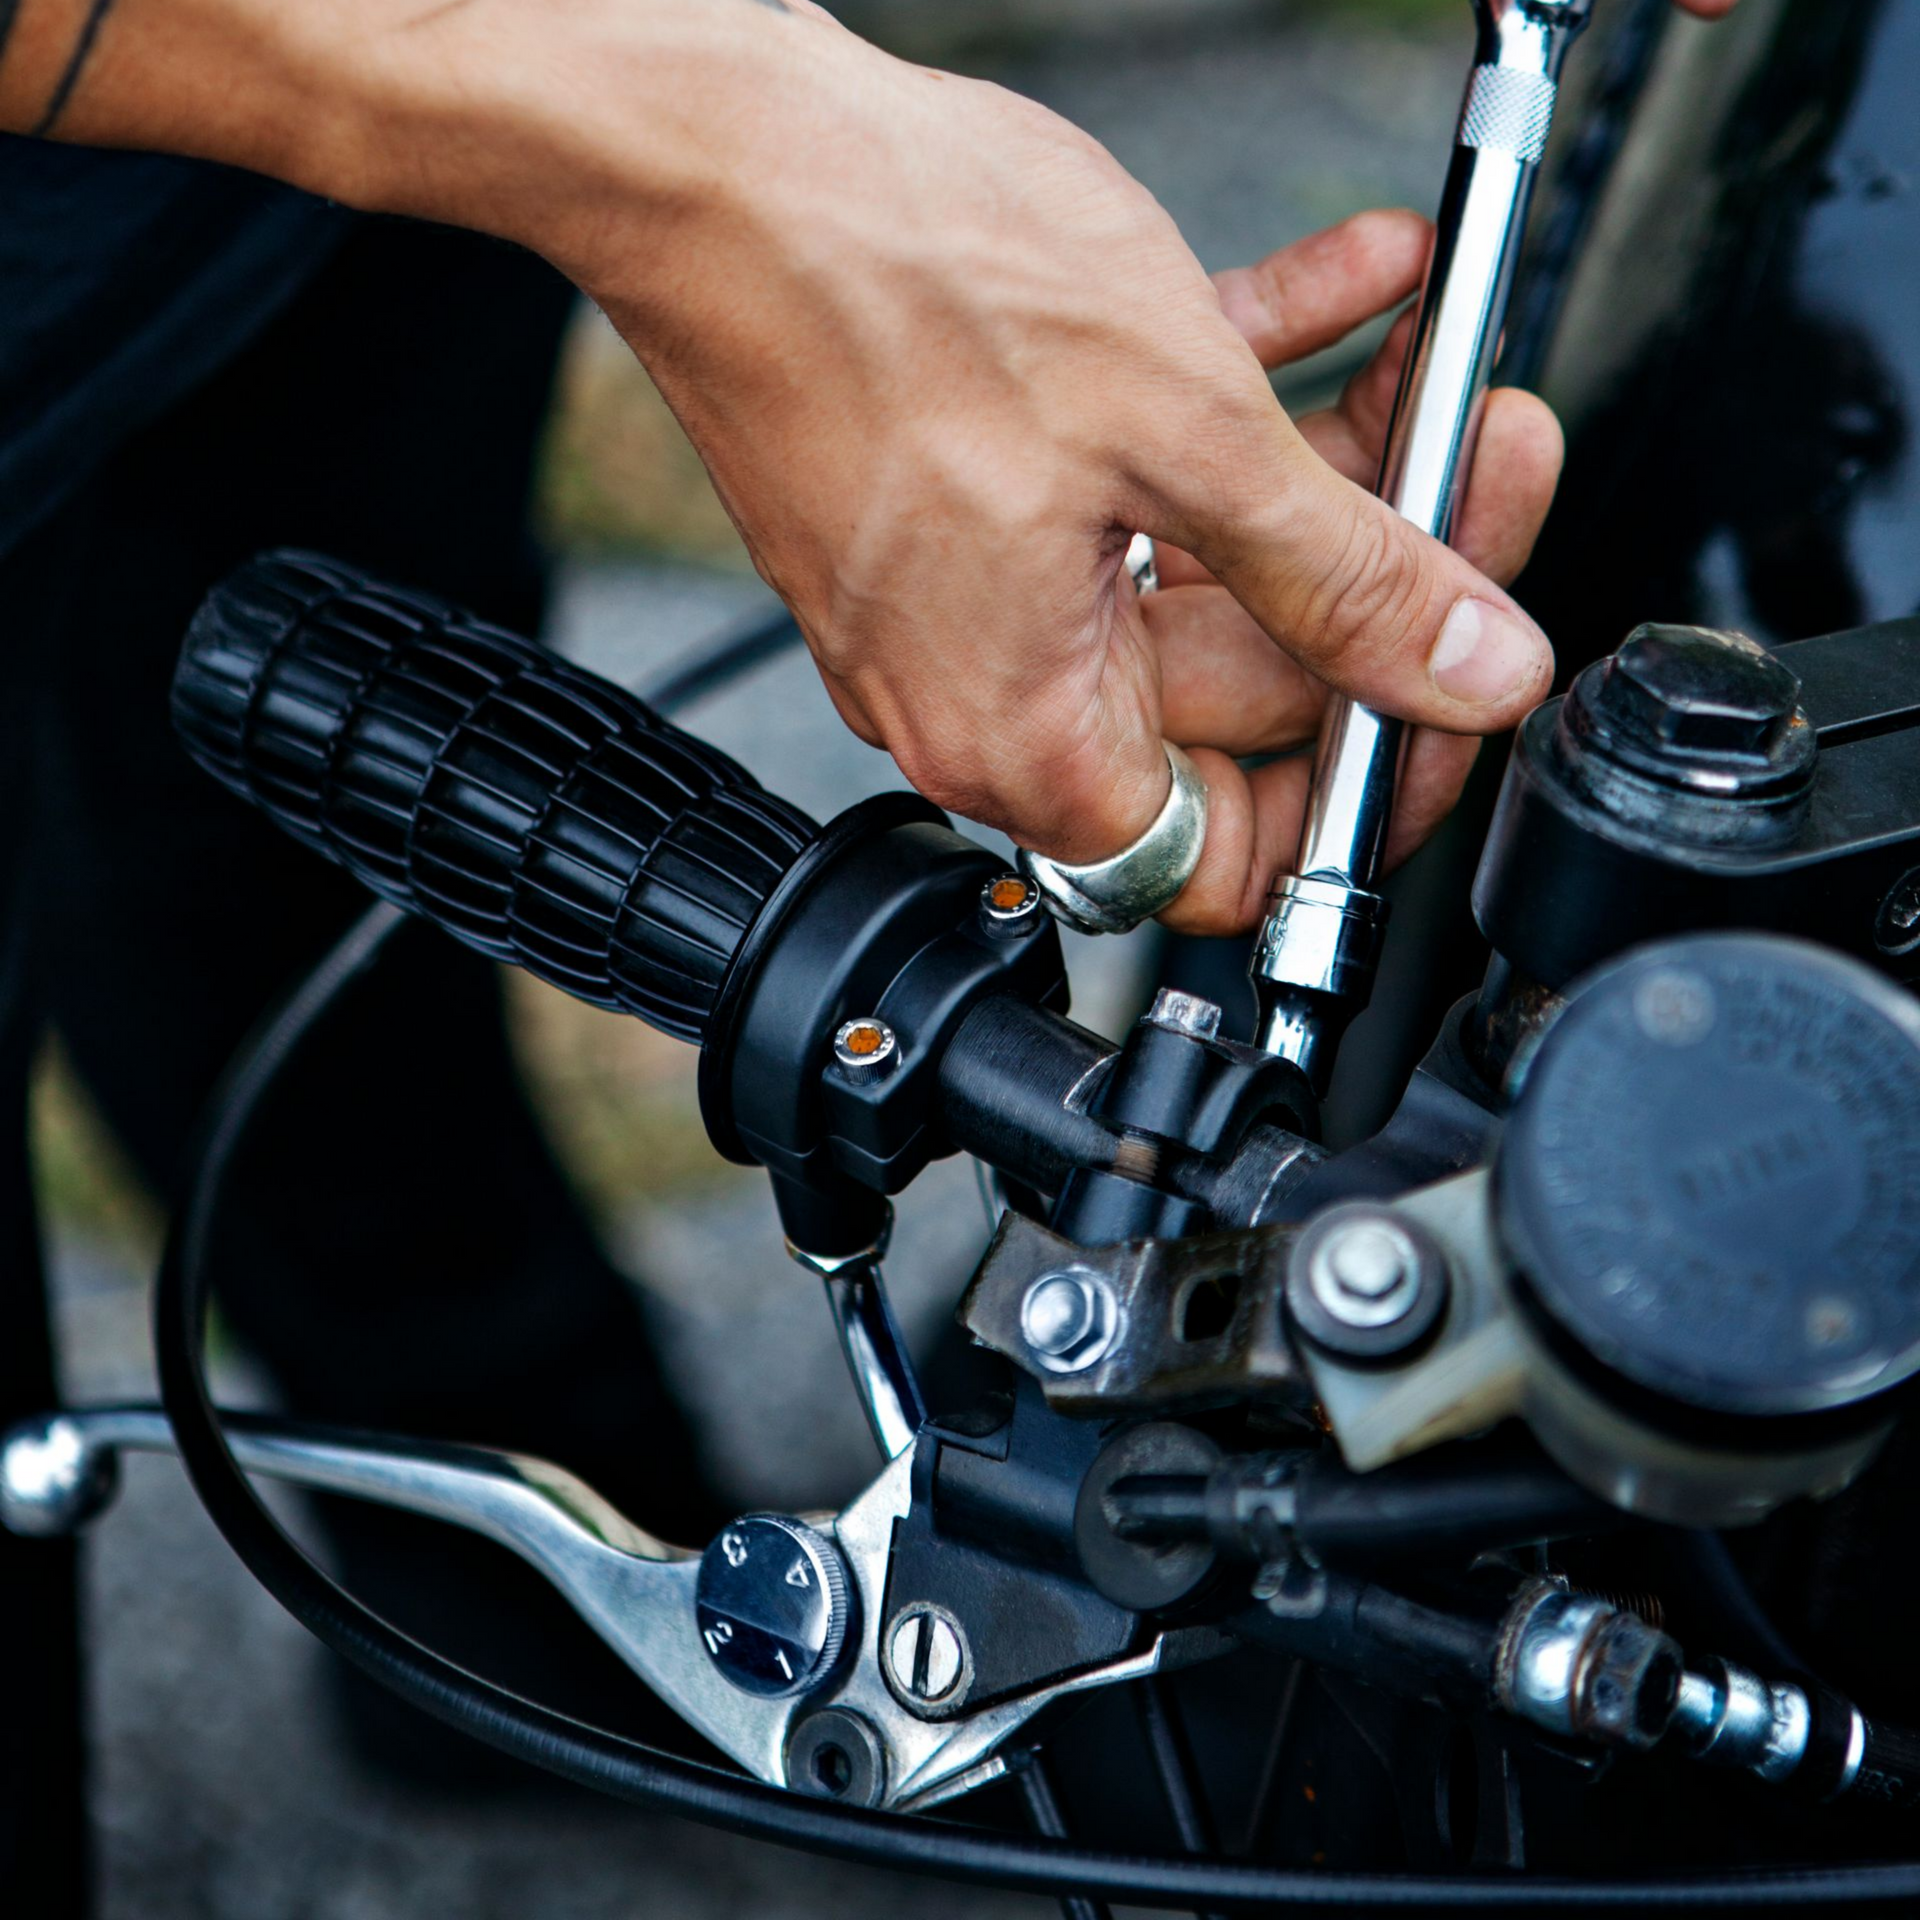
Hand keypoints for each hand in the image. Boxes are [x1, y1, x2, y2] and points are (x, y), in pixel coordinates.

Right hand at [496, 12, 1562, 936]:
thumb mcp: (1185, 434)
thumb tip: (1474, 673)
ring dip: (1323, 472)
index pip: (1243, 853)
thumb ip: (1347, 576)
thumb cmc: (893, 282)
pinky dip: (1233, 405)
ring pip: (1200, 575)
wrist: (723, 159)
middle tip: (1473, 453)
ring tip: (1425, 360)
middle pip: (1238, 691)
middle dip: (1379, 568)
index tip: (1457, 685)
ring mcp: (971, 603)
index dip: (1376, 780)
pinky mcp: (961, 511)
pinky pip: (1130, 489)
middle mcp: (987, 696)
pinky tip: (1340, 297)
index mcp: (1031, 735)